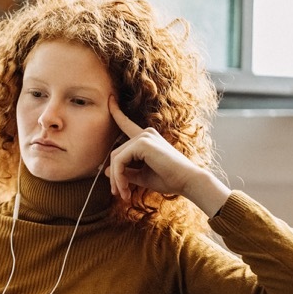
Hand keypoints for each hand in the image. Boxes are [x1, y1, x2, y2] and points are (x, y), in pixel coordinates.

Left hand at [105, 97, 229, 217]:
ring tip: (124, 194)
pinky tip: (126, 188)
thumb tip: (106, 171)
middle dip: (115, 176)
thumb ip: (126, 172)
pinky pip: (120, 160)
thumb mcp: (142, 176)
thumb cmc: (168, 179)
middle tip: (119, 193)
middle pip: (116, 154)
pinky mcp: (142, 143)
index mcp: (146, 138)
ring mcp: (144, 136)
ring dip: (117, 179)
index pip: (127, 124)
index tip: (110, 100)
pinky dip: (119, 176)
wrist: (186, 181)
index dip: (117, 112)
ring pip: (116, 158)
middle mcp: (145, 133)